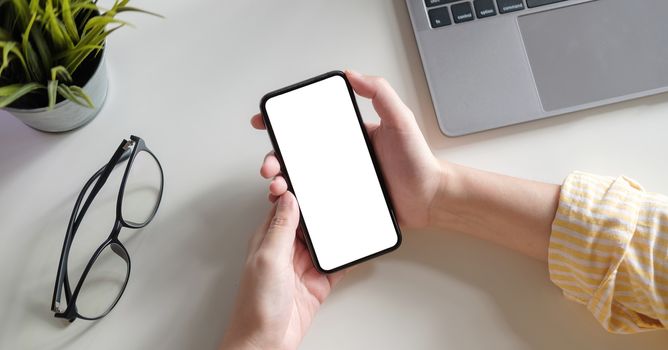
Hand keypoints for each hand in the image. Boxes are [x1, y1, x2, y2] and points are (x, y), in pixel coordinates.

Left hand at [220, 192, 344, 349]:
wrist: (267, 343)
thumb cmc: (256, 306)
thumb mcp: (269, 258)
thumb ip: (280, 227)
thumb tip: (289, 197)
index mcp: (268, 239)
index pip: (283, 206)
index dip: (294, 190)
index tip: (307, 173)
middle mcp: (285, 250)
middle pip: (307, 221)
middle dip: (320, 209)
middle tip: (336, 192)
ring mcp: (302, 266)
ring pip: (323, 240)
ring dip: (334, 231)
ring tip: (349, 214)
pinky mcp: (317, 283)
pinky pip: (335, 264)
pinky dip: (345, 256)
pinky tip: (353, 246)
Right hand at [251, 70, 441, 228]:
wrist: (431, 199)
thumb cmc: (418, 161)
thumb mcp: (400, 120)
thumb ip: (380, 93)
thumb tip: (352, 73)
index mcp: (348, 136)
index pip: (309, 126)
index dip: (283, 124)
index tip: (265, 122)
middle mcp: (341, 158)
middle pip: (298, 156)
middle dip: (275, 159)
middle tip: (270, 166)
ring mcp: (341, 181)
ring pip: (302, 180)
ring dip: (283, 183)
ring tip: (279, 188)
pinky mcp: (344, 202)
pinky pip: (317, 203)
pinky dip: (300, 205)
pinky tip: (293, 207)